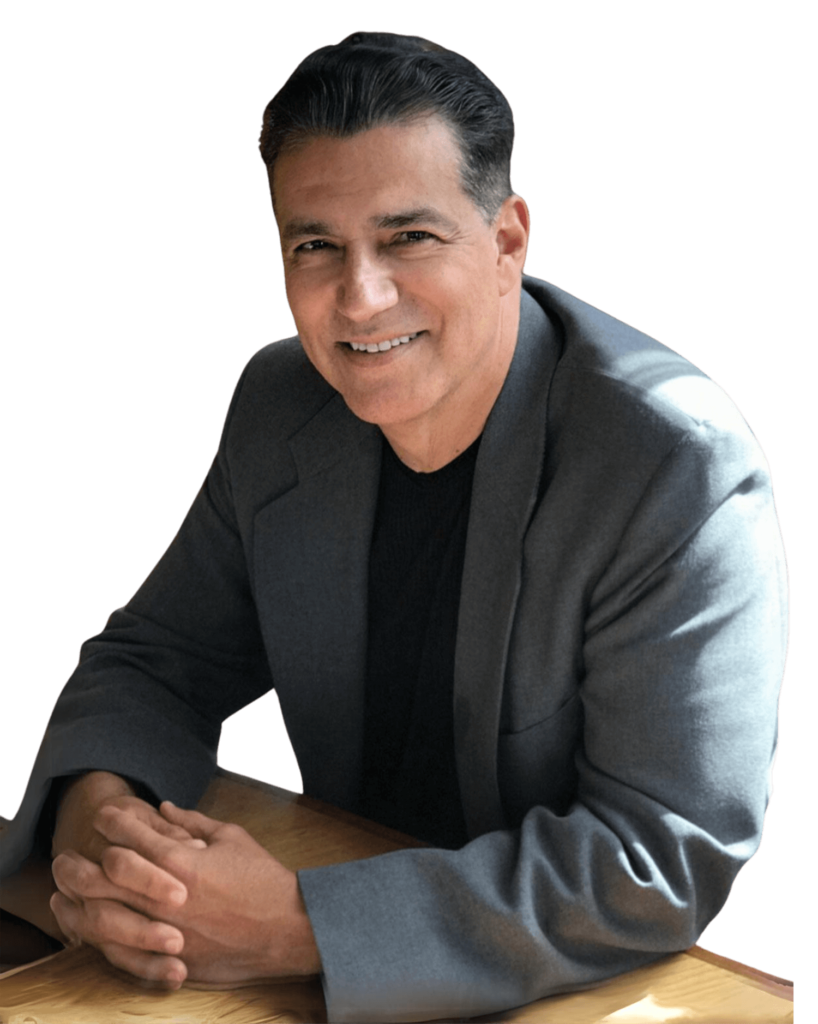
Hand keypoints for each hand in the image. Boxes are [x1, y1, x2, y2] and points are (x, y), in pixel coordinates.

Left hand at [59, 801, 321, 986]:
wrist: (287, 927)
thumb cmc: (262, 878)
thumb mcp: (232, 837)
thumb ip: (193, 822)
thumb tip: (164, 808)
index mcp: (185, 861)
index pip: (132, 836)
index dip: (113, 822)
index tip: (103, 816)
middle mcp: (169, 897)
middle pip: (106, 878)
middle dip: (81, 863)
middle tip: (68, 856)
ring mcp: (168, 932)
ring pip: (107, 917)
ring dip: (81, 902)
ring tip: (67, 893)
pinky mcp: (171, 960)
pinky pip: (124, 952)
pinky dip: (102, 938)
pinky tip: (92, 928)